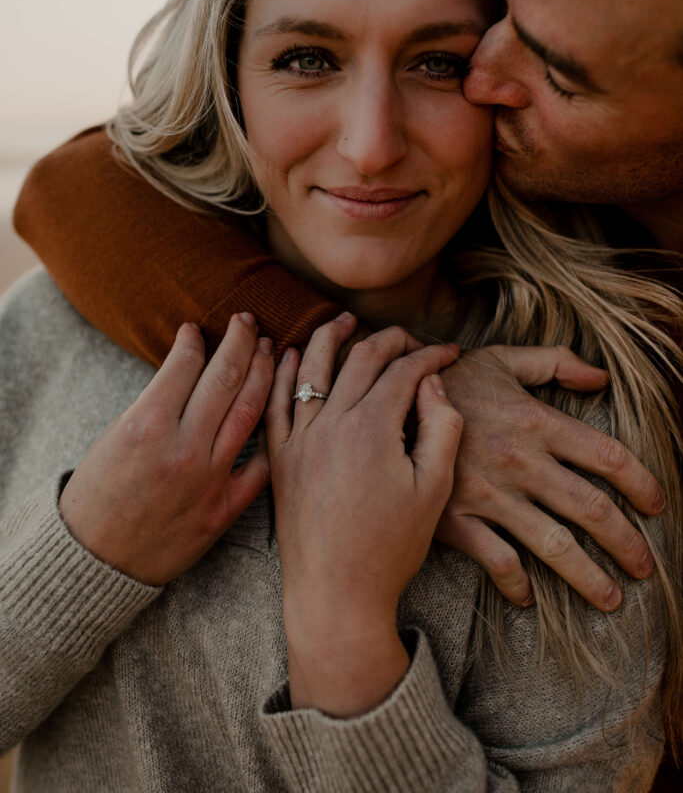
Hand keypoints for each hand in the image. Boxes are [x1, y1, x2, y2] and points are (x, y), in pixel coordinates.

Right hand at [59, 313, 273, 584]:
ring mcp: (208, 480)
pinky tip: (279, 408)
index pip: (186, 363)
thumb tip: (192, 365)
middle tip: (248, 321)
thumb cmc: (98, 494)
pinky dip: (272, 433)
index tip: (198, 329)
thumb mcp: (116, 436)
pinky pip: (262, 464)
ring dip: (264, 373)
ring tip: (268, 349)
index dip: (195, 338)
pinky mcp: (225, 509)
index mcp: (146, 426)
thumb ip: (157, 402)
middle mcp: (182, 449)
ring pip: (251, 411)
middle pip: (227, 378)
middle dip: (241, 341)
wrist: (95, 562)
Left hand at [266, 314, 461, 715]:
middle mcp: (332, 422)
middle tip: (409, 338)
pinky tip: (292, 355)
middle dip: (390, 339)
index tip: (450, 352)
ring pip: (312, 367)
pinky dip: (283, 372)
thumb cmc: (391, 547)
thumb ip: (441, 427)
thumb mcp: (435, 489)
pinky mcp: (280, 458)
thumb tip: (432, 384)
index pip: (404, 369)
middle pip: (360, 357)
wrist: (336, 595)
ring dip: (330, 336)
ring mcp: (300, 438)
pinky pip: (275, 402)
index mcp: (374, 427)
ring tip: (346, 320)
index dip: (431, 354)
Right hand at [436, 345, 663, 610]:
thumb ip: (553, 363)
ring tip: (611, 597)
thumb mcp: (499, 360)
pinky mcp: (456, 519)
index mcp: (535, 420)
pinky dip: (516, 584)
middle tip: (644, 567)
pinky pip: (498, 561)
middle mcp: (520, 461)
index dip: (642, 484)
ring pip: (554, 546)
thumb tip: (600, 376)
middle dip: (627, 544)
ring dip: (589, 578)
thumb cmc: (447, 382)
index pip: (607, 456)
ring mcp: (489, 494)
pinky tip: (528, 597)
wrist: (381, 405)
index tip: (657, 505)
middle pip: (592, 509)